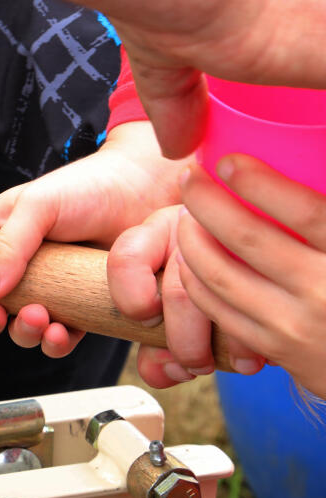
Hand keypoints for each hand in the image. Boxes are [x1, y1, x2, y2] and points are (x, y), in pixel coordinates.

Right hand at [0, 121, 184, 355]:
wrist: (145, 191)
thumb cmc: (86, 188)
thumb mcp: (37, 207)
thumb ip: (7, 247)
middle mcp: (19, 268)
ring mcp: (50, 289)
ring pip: (22, 328)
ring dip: (24, 333)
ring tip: (41, 319)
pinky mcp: (80, 305)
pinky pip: (60, 336)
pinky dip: (56, 341)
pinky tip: (62, 332)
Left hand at [177, 156, 325, 398]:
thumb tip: (315, 146)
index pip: (304, 212)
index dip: (259, 183)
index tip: (227, 161)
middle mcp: (324, 291)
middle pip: (247, 238)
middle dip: (208, 202)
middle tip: (191, 177)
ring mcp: (296, 326)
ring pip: (220, 276)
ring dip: (192, 240)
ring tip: (186, 214)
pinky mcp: (277, 351)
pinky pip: (219, 311)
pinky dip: (195, 280)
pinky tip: (191, 257)